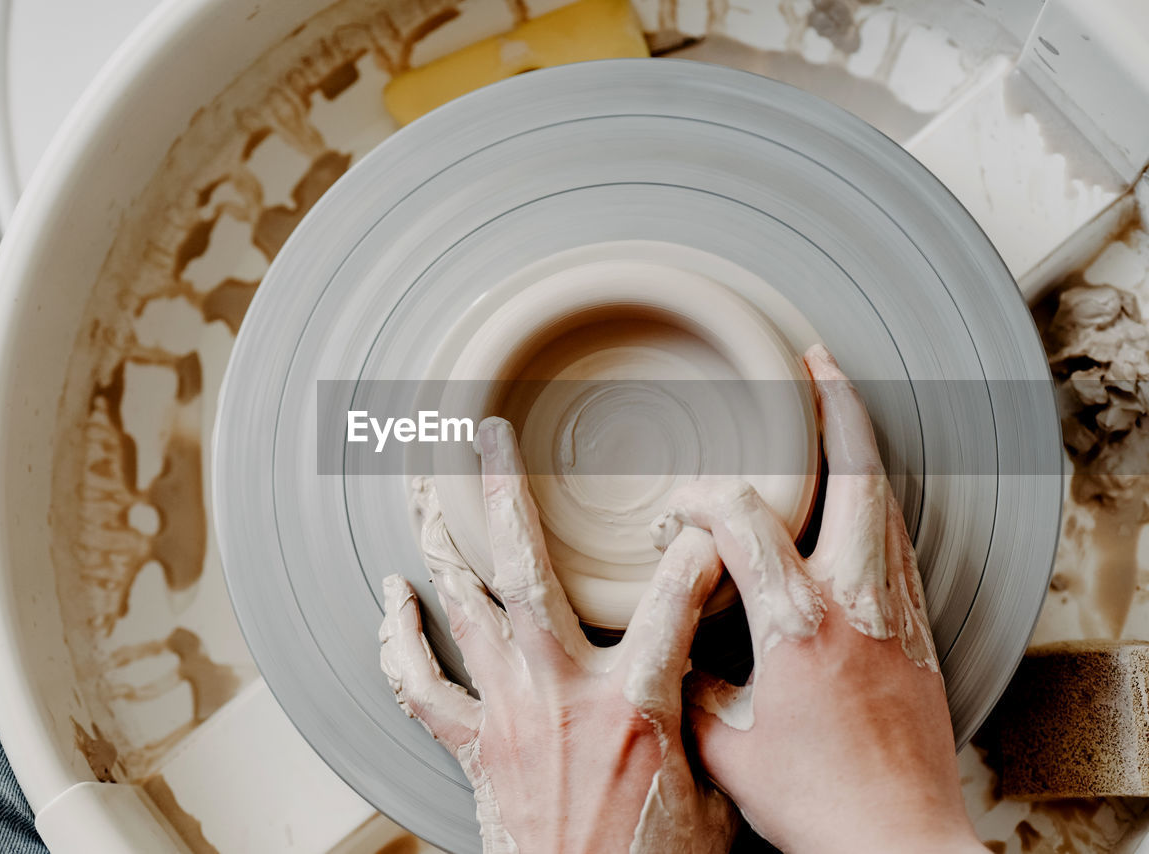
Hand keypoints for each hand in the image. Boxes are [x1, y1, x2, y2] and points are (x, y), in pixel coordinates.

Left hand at [380, 418, 737, 853]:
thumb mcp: (716, 791)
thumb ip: (709, 716)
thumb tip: (717, 665)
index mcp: (635, 704)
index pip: (672, 597)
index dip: (691, 549)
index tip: (703, 521)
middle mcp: (561, 695)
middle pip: (527, 570)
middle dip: (505, 493)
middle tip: (488, 437)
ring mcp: (507, 716)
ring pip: (463, 609)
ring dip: (439, 544)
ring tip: (422, 489)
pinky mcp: (472, 747)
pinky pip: (418, 685)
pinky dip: (397, 638)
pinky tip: (391, 599)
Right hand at [664, 344, 985, 853]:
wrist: (898, 839)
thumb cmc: (816, 801)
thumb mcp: (725, 743)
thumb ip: (688, 680)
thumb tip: (670, 644)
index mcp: (799, 623)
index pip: (744, 522)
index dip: (700, 502)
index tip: (674, 516)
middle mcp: (856, 602)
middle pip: (854, 476)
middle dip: (833, 409)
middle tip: (813, 362)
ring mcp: (895, 612)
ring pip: (886, 501)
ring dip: (861, 446)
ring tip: (839, 406)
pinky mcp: (917, 632)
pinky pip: (900, 540)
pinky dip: (878, 499)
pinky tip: (864, 494)